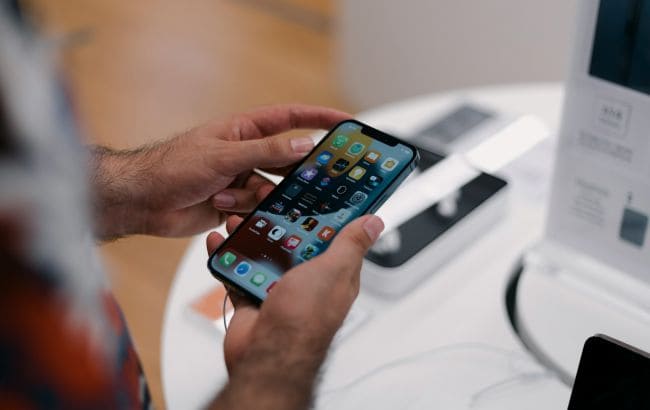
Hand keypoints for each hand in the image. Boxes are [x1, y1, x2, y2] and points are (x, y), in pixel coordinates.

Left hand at [92, 104, 349, 238]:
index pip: (290, 118)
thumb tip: (302, 144)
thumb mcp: (223, 156)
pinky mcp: (234, 204)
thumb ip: (266, 151)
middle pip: (286, 160)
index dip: (319, 119)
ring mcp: (240, 179)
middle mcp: (246, 153)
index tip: (346, 123)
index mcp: (244, 130)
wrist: (144, 201)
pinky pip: (256, 208)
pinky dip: (243, 211)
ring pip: (271, 189)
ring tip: (230, 197)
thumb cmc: (172, 167)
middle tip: (309, 182)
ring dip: (255, 197)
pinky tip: (222, 208)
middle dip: (292, 173)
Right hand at [206, 214, 383, 408]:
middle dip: (278, 222)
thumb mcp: (334, 271)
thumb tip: (374, 224)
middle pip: (293, 242)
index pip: (333, 237)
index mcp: (333, 274)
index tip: (310, 193)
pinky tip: (220, 243)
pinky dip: (228, 257)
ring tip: (237, 219)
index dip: (323, 215)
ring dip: (249, 236)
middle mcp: (308, 281)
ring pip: (264, 254)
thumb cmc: (305, 320)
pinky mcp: (254, 299)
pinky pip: (239, 272)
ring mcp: (279, 290)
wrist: (268, 357)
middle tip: (265, 201)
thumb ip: (351, 245)